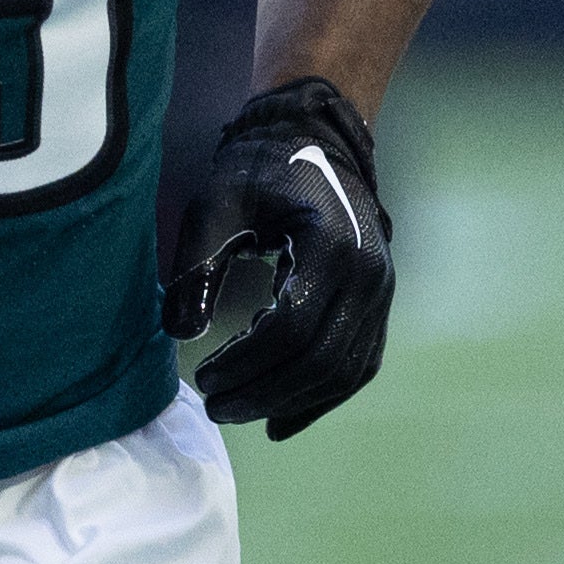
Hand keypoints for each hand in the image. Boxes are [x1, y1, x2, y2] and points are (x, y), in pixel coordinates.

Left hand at [164, 79, 393, 438]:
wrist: (314, 144)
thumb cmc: (260, 173)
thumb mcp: (217, 207)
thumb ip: (198, 266)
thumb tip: (181, 331)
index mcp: (333, 246)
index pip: (292, 326)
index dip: (245, 361)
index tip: (203, 376)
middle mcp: (370, 276)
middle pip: (321, 359)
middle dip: (264, 392)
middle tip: (216, 407)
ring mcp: (382, 294)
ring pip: (344, 371)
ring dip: (291, 402)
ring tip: (240, 411)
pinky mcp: (378, 307)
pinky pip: (358, 365)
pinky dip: (322, 398)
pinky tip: (282, 419)